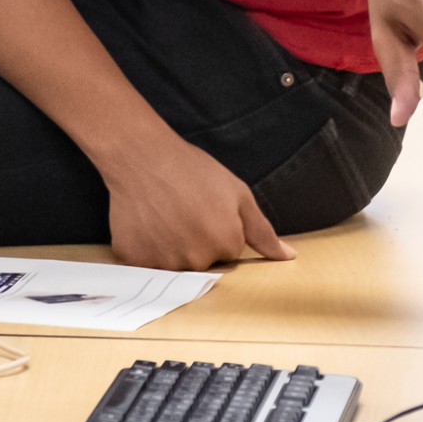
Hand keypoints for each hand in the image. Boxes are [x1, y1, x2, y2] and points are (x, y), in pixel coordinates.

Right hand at [98, 129, 292, 270]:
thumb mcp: (237, 193)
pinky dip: (145, 248)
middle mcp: (196, 258)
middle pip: (202, 263)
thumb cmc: (190, 169)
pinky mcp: (135, 260)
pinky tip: (145, 223)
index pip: (229, 252)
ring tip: (163, 215)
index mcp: (226, 242)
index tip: (205, 210)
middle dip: (196, 242)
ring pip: (174, 265)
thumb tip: (287, 257)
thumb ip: (262, 231)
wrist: (140, 156)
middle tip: (183, 211)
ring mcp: (164, 262)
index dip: (218, 230)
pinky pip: (146, 264)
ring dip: (170, 247)